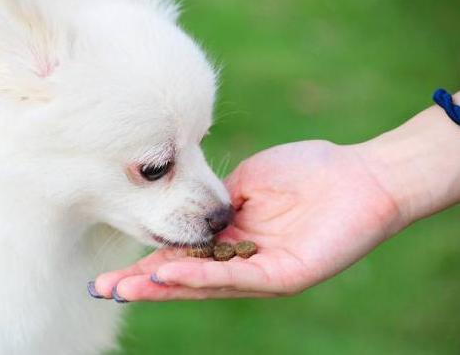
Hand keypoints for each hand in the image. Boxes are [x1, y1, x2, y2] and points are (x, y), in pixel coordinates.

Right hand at [91, 140, 405, 300]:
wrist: (358, 174)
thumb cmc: (307, 171)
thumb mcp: (246, 181)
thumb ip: (215, 201)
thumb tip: (185, 210)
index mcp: (229, 238)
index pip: (181, 254)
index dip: (146, 261)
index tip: (112, 268)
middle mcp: (239, 260)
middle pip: (184, 277)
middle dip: (143, 284)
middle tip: (103, 290)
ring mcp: (259, 272)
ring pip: (204, 284)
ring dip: (163, 285)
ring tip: (125, 289)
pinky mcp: (282, 277)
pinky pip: (234, 277)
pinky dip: (199, 276)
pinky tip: (168, 272)